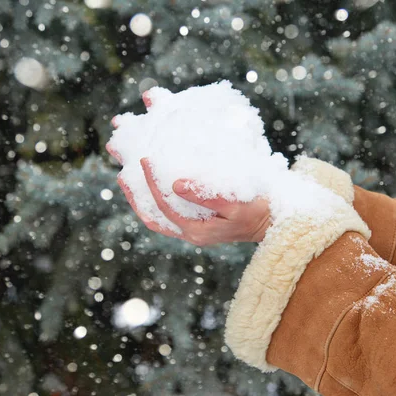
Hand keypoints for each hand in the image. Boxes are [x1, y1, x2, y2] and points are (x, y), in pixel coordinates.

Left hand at [109, 92, 271, 245]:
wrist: (272, 225)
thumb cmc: (257, 212)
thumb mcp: (233, 203)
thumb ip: (205, 196)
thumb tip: (175, 185)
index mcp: (197, 231)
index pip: (165, 206)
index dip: (152, 184)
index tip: (145, 161)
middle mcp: (190, 234)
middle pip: (153, 217)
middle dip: (137, 197)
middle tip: (123, 175)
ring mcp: (193, 231)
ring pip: (159, 219)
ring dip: (143, 201)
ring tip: (130, 181)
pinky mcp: (198, 225)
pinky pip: (170, 216)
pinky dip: (157, 203)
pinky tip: (153, 189)